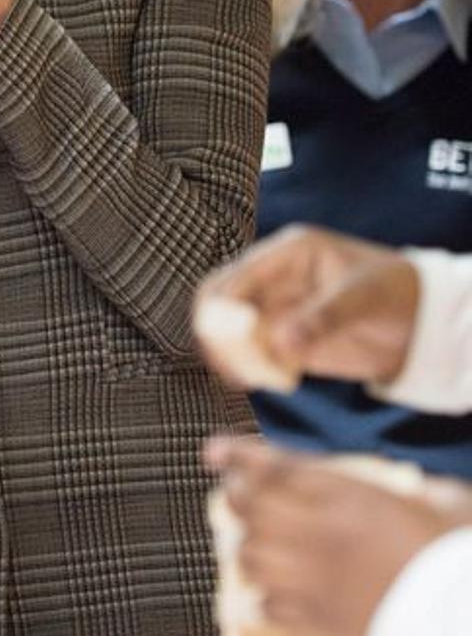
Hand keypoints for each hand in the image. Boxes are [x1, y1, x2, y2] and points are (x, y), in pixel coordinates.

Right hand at [194, 225, 419, 391]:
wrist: (418, 323)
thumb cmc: (395, 293)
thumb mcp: (364, 298)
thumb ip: (323, 317)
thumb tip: (281, 343)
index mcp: (289, 252)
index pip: (239, 274)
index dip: (224, 305)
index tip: (225, 338)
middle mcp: (274, 278)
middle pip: (221, 301)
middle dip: (216, 332)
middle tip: (226, 362)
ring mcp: (276, 309)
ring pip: (230, 331)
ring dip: (230, 355)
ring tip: (247, 378)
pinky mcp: (282, 339)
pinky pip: (252, 355)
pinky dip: (250, 370)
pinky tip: (269, 383)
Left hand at [205, 436, 471, 635]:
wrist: (458, 617)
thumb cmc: (447, 553)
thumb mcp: (422, 498)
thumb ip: (373, 486)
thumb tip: (330, 477)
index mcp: (348, 499)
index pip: (274, 469)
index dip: (238, 457)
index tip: (214, 452)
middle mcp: (320, 535)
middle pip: (251, 511)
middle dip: (239, 500)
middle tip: (240, 498)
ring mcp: (312, 581)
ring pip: (250, 558)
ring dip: (251, 549)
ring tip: (262, 545)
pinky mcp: (316, 621)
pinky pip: (266, 606)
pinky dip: (267, 598)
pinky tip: (281, 593)